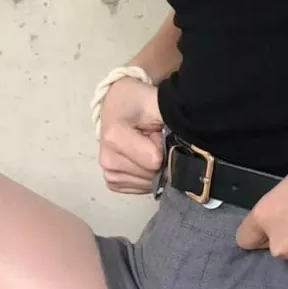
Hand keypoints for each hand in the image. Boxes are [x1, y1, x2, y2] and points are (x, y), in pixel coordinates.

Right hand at [99, 78, 163, 194]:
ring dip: (154, 167)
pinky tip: (142, 159)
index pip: (155, 161)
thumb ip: (171, 118)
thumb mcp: (156, 100)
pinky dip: (148, 175)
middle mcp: (107, 159)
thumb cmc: (137, 103)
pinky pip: (141, 188)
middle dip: (160, 157)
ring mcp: (109, 173)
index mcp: (114, 137)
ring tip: (147, 147)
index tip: (156, 130)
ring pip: (149, 183)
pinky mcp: (113, 182)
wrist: (119, 108)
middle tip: (152, 137)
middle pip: (152, 174)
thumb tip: (181, 146)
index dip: (163, 145)